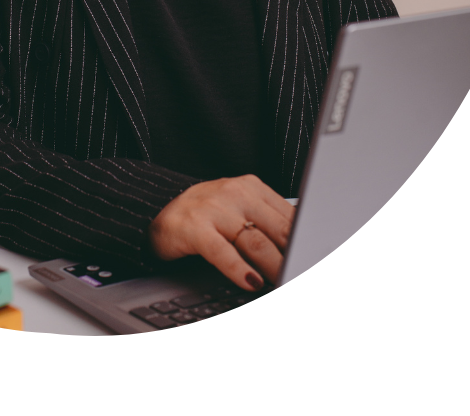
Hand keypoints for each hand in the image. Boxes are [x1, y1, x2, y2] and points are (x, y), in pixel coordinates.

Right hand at [148, 175, 294, 291]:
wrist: (158, 209)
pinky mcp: (194, 228)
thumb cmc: (207, 214)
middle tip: (301, 271)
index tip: (312, 256)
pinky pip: (222, 251)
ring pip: (255, 241)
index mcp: (252, 187)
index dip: (306, 241)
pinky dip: (239, 269)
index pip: (290, 216)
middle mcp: (235, 193)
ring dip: (274, 267)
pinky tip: (251, 282)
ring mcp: (214, 209)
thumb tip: (302, 247)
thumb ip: (268, 222)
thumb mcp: (240, 208)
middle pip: (278, 230)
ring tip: (283, 280)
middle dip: (295, 256)